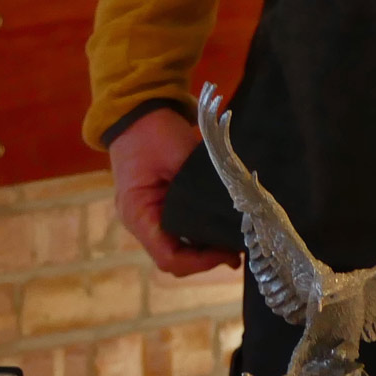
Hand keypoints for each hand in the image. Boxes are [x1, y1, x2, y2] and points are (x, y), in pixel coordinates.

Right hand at [108, 106, 241, 277]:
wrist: (138, 113)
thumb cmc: (153, 132)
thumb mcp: (179, 155)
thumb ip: (202, 184)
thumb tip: (236, 208)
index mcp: (138, 214)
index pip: (168, 257)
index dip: (199, 262)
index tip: (227, 253)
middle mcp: (141, 224)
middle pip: (175, 260)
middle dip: (206, 259)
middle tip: (237, 251)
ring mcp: (149, 219)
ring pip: (179, 250)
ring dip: (205, 251)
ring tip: (233, 243)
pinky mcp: (160, 211)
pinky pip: (180, 235)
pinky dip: (200, 237)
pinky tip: (220, 230)